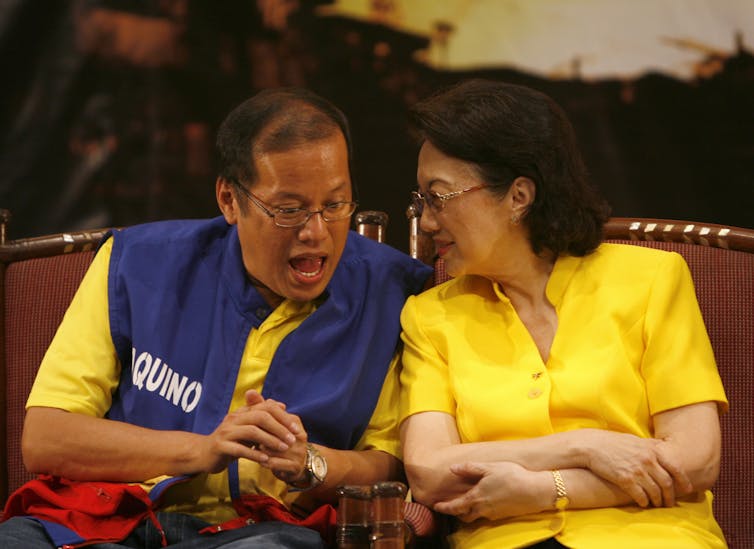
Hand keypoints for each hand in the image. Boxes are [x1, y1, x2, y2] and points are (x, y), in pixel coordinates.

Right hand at [198, 390, 302, 473]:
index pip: (265, 407)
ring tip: (282, 449)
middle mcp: (234, 418)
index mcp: (241, 412)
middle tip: (291, 439)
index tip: (295, 428)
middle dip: (279, 428)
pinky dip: (255, 454)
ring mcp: (226, 432)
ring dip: (270, 440)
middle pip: (260, 417)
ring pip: (252, 432)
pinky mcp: (220, 446)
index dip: (282, 416)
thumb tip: (282, 405)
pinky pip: (240, 449)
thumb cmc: (231, 441)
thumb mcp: (247, 428)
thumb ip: (263, 417)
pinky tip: (266, 460)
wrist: (204, 454)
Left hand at [433, 462, 549, 521]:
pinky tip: (484, 503)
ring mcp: (493, 513)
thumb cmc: (511, 476)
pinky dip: (480, 511)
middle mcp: (483, 508)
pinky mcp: (503, 515)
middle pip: (464, 515)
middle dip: (455, 512)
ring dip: (467, 513)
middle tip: (449, 507)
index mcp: (477, 497)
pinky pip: (486, 516)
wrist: (534, 491)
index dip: (444, 507)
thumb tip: (452, 468)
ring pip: (475, 517)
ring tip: (465, 506)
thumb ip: (470, 468)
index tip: (436, 506)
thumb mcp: (489, 467)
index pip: (455, 506)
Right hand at [577, 429, 690, 506]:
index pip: (675, 467)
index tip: (687, 489)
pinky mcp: (625, 480)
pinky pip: (641, 496)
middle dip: (670, 496)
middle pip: (667, 483)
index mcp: (651, 449)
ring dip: (658, 501)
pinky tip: (643, 503)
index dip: (683, 480)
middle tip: (670, 503)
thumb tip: (663, 447)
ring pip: (655, 492)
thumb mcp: (634, 439)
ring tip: (657, 504)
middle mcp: (647, 460)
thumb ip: (650, 445)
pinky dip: (644, 502)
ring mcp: (637, 470)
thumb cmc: (612, 442)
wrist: (591, 445)